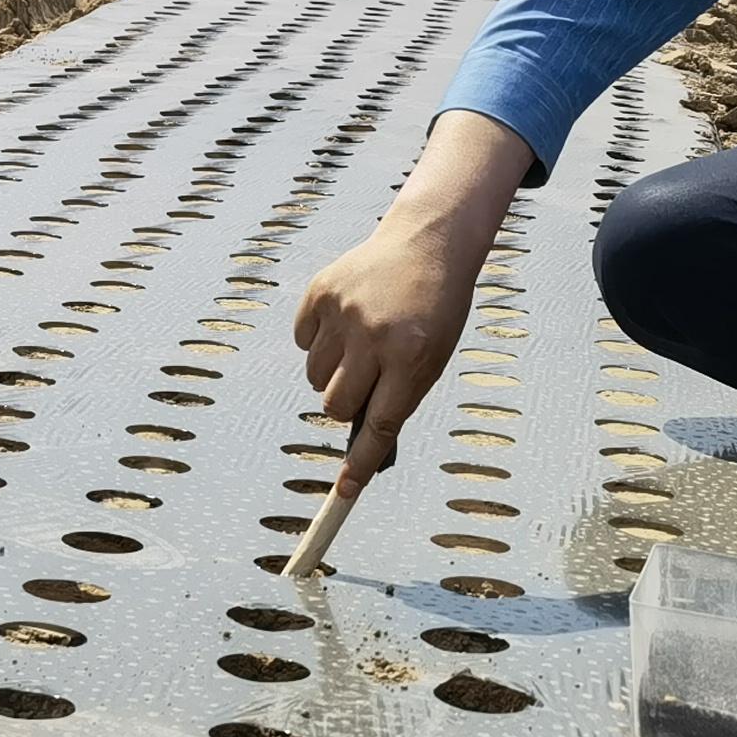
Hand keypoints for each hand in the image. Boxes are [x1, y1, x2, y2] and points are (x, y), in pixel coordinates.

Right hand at [291, 112, 532, 497]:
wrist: (427, 244)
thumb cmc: (434, 311)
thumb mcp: (431, 357)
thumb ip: (397, 397)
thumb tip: (360, 443)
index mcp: (411, 358)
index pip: (379, 426)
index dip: (361, 463)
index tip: (346, 492)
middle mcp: (374, 337)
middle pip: (336, 405)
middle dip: (346, 405)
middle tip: (366, 383)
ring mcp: (343, 312)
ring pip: (315, 377)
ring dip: (332, 372)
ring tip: (360, 343)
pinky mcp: (320, 292)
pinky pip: (302, 342)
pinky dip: (318, 341)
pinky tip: (346, 320)